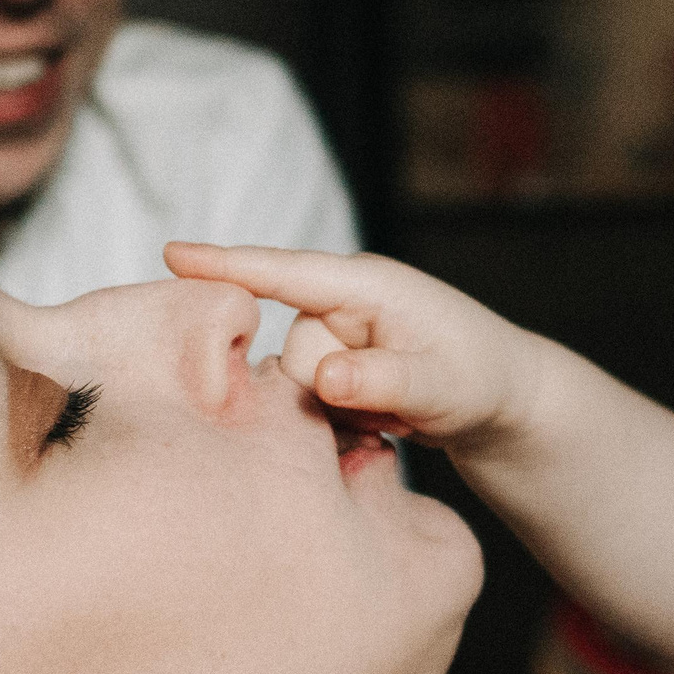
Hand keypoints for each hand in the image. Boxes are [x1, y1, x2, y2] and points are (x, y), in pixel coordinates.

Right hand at [162, 244, 540, 446]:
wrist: (503, 401)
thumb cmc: (481, 380)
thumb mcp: (440, 387)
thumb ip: (381, 381)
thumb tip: (322, 378)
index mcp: (366, 285)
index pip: (285, 273)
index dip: (226, 265)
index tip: (170, 253)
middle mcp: (343, 302)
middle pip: (289, 355)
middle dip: (331, 391)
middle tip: (395, 404)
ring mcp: (337, 333)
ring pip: (295, 385)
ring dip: (342, 410)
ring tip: (395, 411)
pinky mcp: (333, 363)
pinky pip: (308, 401)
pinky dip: (343, 420)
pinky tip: (383, 419)